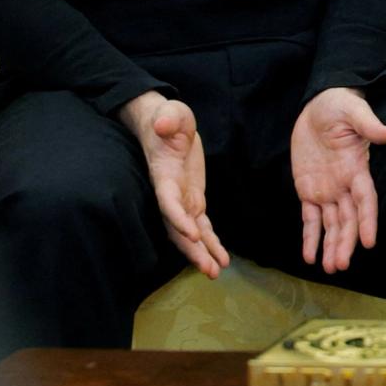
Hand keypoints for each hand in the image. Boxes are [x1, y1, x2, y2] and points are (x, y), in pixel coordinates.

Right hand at [118, 91, 228, 278]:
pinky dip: (211, 243)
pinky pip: (202, 225)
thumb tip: (164, 123)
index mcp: (164, 175)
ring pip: (190, 232)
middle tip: (208, 269)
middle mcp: (170, 192)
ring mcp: (182, 198)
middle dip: (192, 248)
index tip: (192, 232)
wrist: (165, 123)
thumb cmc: (168, 117)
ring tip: (215, 272)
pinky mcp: (193, 199)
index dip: (177, 217)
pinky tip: (222, 260)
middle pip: (177, 226)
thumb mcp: (171, 112)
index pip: (168, 200)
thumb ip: (169, 118)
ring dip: (202, 253)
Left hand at [290, 86, 385, 274]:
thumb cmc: (339, 105)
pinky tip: (310, 256)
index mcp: (356, 168)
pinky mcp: (308, 190)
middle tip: (340, 264)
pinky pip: (310, 218)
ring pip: (331, 225)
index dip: (368, 221)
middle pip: (348, 220)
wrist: (317, 106)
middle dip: (346, 242)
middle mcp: (344, 185)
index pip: (365, 200)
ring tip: (329, 268)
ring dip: (332, 246)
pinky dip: (310, 237)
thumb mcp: (353, 111)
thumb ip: (368, 125)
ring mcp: (327, 190)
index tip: (370, 242)